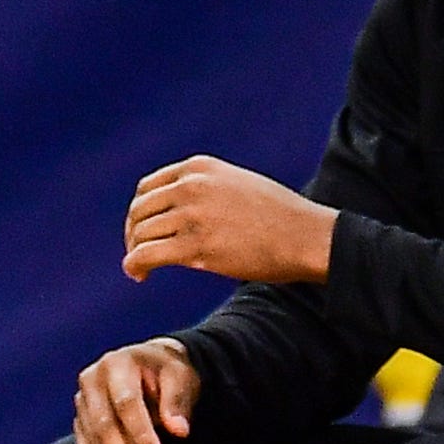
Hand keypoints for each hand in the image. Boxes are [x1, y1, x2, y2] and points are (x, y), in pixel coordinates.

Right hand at [74, 337, 200, 443]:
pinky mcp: (80, 427)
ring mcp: (81, 406)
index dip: (140, 433)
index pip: (125, 403)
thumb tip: (179, 430)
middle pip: (104, 428)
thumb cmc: (168, 372)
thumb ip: (178, 400)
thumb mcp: (181, 376)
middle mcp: (91, 383)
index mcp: (116, 365)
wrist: (147, 365)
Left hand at [125, 157, 337, 288]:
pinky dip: (134, 265)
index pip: (147, 188)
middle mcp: (191, 186)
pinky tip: (138, 275)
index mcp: (199, 168)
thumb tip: (175, 210)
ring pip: (141, 234)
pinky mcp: (197, 245)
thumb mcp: (237, 184)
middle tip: (139, 251)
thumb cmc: (280, 217)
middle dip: (134, 233)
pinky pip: (148, 255)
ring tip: (140, 268)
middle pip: (140, 211)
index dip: (139, 212)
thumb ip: (204, 189)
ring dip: (135, 252)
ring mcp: (193, 215)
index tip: (141, 230)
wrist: (309, 237)